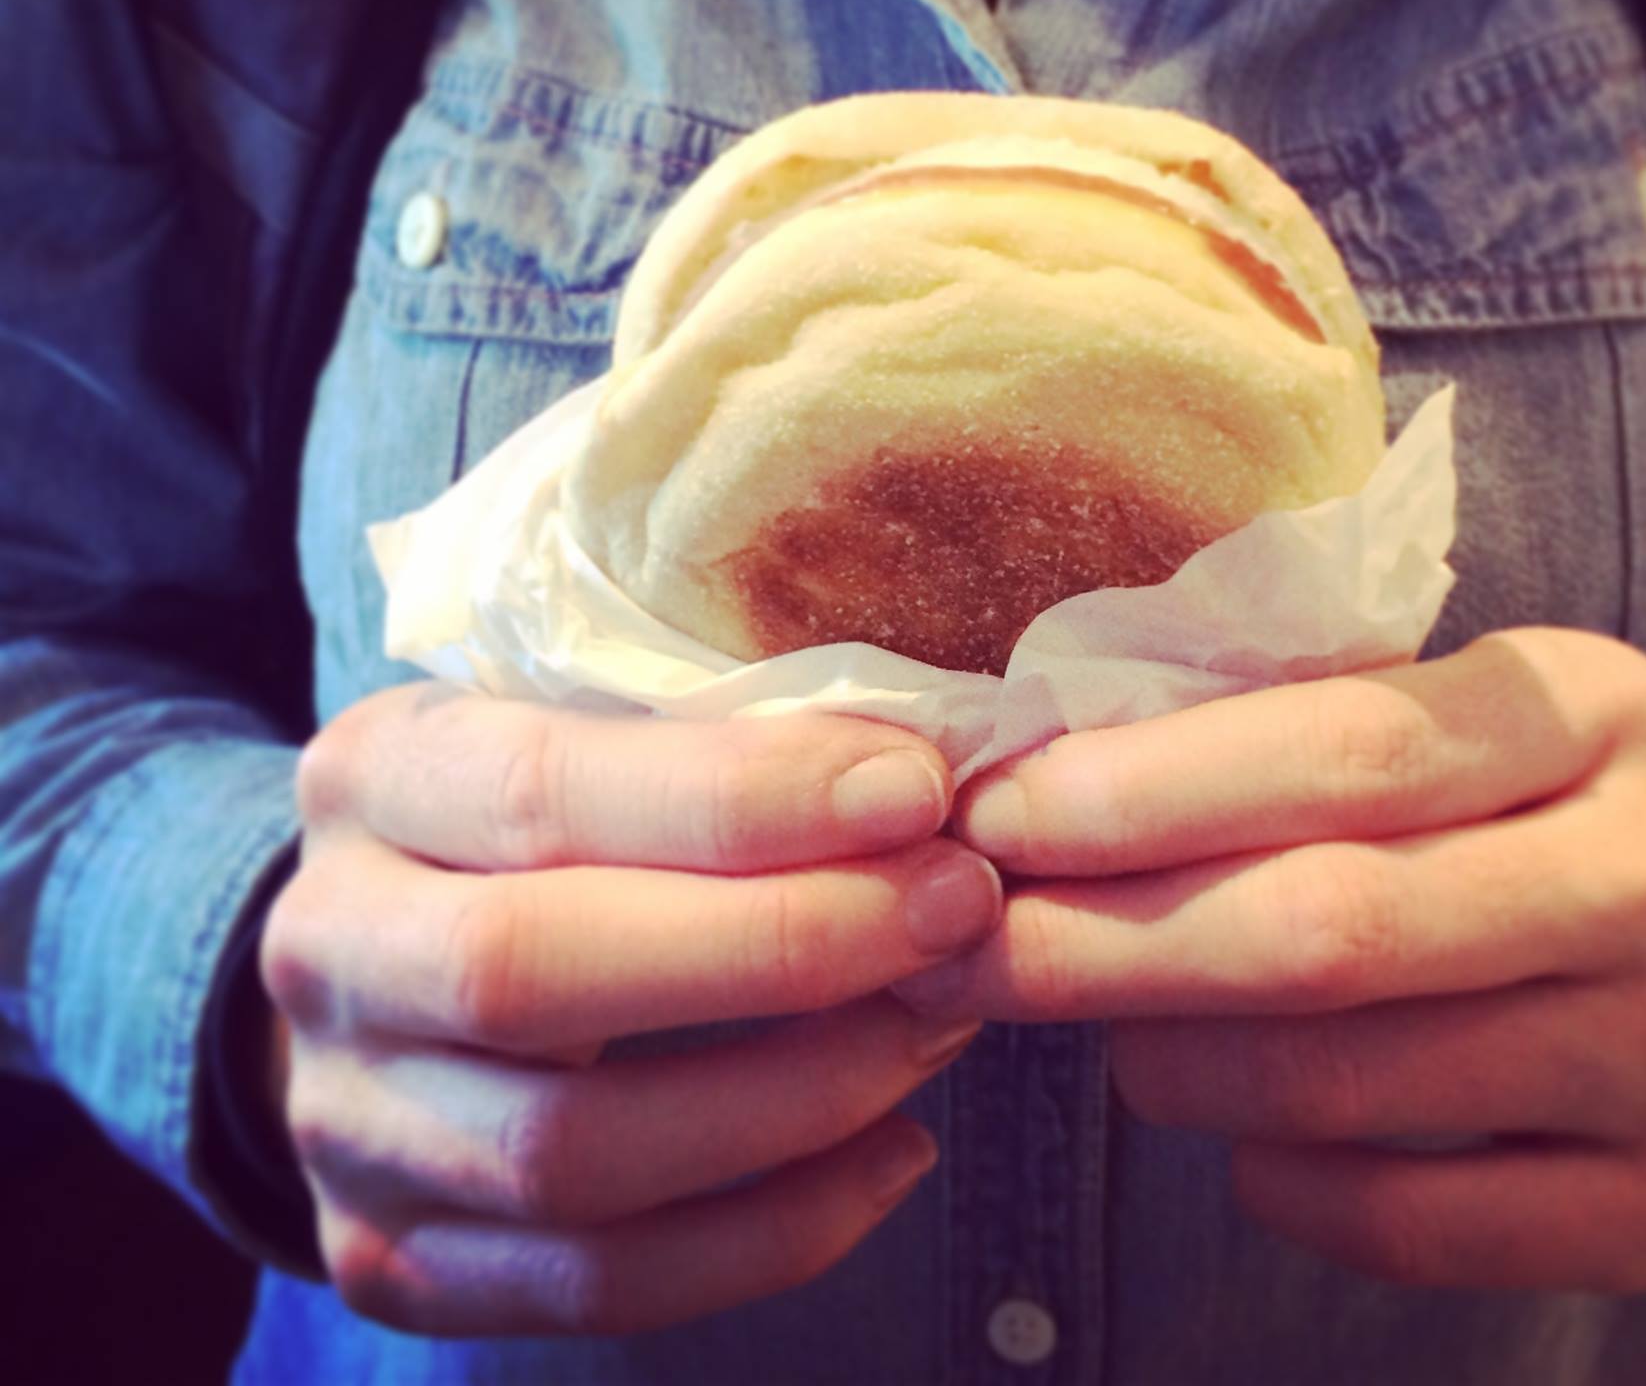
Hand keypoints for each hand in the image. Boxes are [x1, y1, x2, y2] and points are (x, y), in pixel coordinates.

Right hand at [260, 681, 1000, 1335]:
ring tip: (940, 1024)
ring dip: (796, 1098)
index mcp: (372, 776)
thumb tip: (917, 774)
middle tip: (957, 908)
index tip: (912, 790)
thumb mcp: (590, 722)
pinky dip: (773, 1233)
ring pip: (566, 1156)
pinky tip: (896, 1153)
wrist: (389, 950)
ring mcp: (344, 1125)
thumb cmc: (547, 809)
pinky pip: (596, 1285)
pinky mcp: (396, 1260)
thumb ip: (713, 737)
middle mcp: (326, 950)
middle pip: (532, 975)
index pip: (542, 789)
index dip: (739, 799)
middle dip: (780, 945)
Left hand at [912, 629, 1645, 1292]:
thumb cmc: (1501, 822)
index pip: (1352, 745)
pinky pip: (1412, 1224)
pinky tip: (1230, 1132)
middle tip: (971, 946)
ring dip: (1170, 1058)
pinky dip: (1278, 1182)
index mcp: (1597, 706)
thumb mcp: (1434, 727)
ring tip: (1091, 1024)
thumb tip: (1030, 793)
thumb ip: (1277, 737)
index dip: (1153, 788)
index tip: (998, 814)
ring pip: (1355, 1079)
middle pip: (1339, 922)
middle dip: (1112, 939)